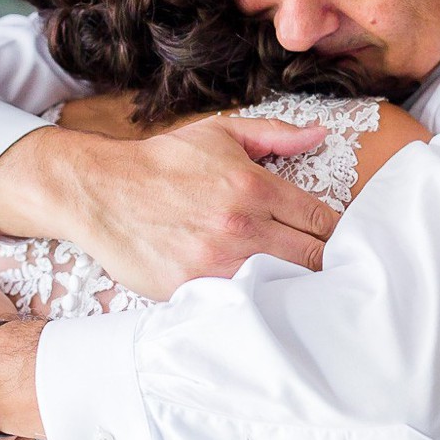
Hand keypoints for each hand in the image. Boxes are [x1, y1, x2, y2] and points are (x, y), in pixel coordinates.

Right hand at [0, 114, 339, 299]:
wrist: (101, 192)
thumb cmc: (162, 163)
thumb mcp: (219, 134)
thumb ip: (275, 135)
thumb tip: (319, 135)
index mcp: (255, 185)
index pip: (322, 221)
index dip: (338, 234)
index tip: (337, 241)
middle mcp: (243, 225)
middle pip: (314, 258)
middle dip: (325, 264)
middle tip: (329, 270)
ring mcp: (219, 262)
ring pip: (285, 286)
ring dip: (297, 288)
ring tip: (301, 289)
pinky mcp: (195, 289)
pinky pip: (244, 304)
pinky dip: (259, 304)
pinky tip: (263, 302)